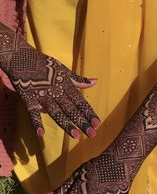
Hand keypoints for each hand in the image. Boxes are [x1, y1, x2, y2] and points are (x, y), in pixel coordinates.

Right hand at [0, 22, 99, 137]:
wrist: (21, 57)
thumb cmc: (45, 65)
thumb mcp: (63, 70)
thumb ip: (78, 80)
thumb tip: (95, 81)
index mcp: (65, 85)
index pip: (80, 101)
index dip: (88, 112)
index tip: (97, 123)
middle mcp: (56, 91)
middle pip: (71, 109)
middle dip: (82, 122)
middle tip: (92, 134)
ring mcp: (42, 96)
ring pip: (56, 112)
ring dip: (66, 124)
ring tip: (76, 136)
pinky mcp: (28, 98)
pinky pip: (32, 113)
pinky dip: (36, 123)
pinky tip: (41, 134)